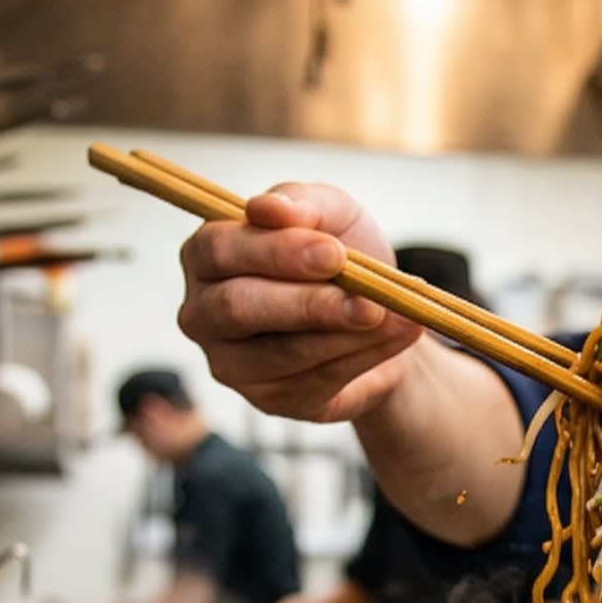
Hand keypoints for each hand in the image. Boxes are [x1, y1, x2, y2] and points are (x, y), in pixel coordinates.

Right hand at [176, 182, 424, 422]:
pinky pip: (315, 381)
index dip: (277, 252)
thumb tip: (271, 208)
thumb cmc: (340, 255)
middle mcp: (204, 312)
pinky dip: (363, 357)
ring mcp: (230, 362)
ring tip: (397, 316)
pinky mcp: (269, 399)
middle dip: (310, 303)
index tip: (335, 253)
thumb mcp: (332, 214)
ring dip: (348, 334)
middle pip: (239, 307)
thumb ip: (303, 202)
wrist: (379, 312)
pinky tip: (394, 336)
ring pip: (282, 351)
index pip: (221, 251)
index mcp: (207, 254)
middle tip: (368, 301)